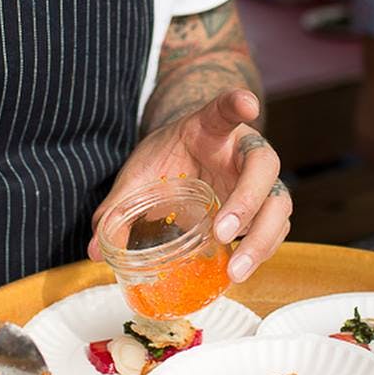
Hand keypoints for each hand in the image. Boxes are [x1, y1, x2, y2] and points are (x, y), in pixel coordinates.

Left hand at [88, 89, 291, 283]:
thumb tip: (95, 247)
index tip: (247, 104)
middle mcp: (244, 150)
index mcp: (212, 128)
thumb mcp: (141, 173)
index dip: (237, 103)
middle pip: (263, 164)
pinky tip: (238, 271)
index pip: (225, 109)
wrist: (186, 160)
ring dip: (261, 238)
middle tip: (222, 229)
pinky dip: (261, 251)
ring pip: (279, 204)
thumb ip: (120, 205)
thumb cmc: (168, 158)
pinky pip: (273, 229)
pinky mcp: (264, 209)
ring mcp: (259, 181)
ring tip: (236, 269)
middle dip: (248, 199)